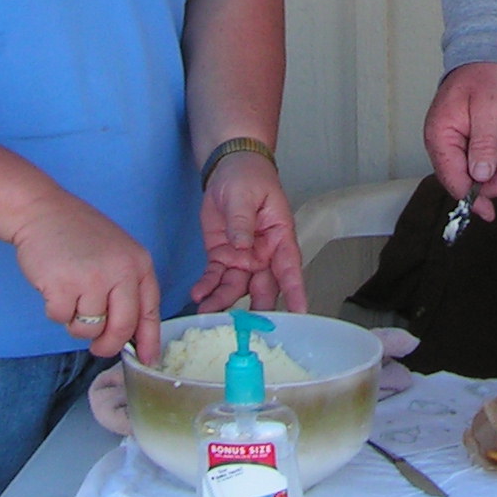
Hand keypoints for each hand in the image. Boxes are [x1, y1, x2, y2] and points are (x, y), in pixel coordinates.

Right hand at [8, 187, 162, 365]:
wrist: (42, 211)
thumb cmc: (78, 235)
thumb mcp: (116, 254)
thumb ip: (126, 288)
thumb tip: (131, 334)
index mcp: (138, 263)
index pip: (150, 310)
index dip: (149, 339)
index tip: (147, 360)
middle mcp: (121, 270)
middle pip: (122, 328)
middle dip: (108, 345)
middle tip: (98, 349)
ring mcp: (92, 278)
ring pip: (89, 328)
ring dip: (76, 322)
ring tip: (70, 294)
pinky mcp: (63, 286)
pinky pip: (61, 319)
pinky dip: (55, 310)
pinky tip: (54, 286)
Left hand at [190, 150, 307, 314]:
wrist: (228, 169)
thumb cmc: (248, 177)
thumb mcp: (245, 194)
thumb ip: (242, 220)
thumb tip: (241, 245)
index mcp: (279, 237)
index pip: (290, 267)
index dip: (295, 291)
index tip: (299, 313)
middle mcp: (263, 254)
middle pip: (263, 287)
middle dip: (254, 309)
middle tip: (244, 327)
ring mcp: (242, 258)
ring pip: (236, 288)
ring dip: (222, 302)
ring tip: (207, 313)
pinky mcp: (222, 257)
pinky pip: (215, 278)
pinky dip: (207, 288)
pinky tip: (198, 295)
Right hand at [422, 62, 496, 220]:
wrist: (490, 55)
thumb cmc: (486, 75)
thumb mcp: (489, 112)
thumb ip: (483, 146)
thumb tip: (480, 176)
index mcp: (440, 134)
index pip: (452, 178)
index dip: (471, 197)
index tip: (488, 211)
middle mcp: (443, 140)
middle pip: (464, 178)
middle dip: (490, 179)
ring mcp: (455, 140)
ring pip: (477, 170)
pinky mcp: (468, 138)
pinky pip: (484, 158)